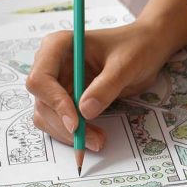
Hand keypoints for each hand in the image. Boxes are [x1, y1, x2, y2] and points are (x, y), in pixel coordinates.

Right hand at [25, 22, 171, 151]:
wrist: (146, 48)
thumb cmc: (135, 47)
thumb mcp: (126, 64)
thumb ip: (107, 85)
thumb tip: (85, 111)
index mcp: (58, 46)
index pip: (40, 79)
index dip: (54, 102)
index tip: (76, 123)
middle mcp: (52, 64)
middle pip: (43, 102)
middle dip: (65, 125)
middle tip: (94, 140)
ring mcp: (57, 82)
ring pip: (48, 116)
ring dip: (69, 133)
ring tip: (99, 140)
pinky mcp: (66, 98)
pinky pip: (59, 121)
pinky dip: (73, 133)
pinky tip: (94, 136)